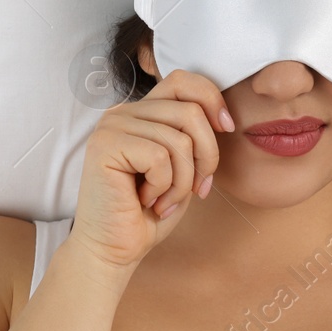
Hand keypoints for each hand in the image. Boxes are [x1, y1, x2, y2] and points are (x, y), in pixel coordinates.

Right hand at [67, 69, 233, 273]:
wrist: (115, 249)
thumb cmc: (149, 213)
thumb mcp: (182, 168)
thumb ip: (193, 136)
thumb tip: (222, 118)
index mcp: (142, 112)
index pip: (184, 81)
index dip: (212, 101)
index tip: (226, 129)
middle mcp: (123, 112)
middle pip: (191, 112)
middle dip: (206, 157)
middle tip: (195, 188)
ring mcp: (111, 126)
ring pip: (179, 140)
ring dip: (183, 181)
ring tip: (164, 200)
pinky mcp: (105, 146)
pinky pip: (160, 157)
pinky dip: (164, 187)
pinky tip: (146, 200)